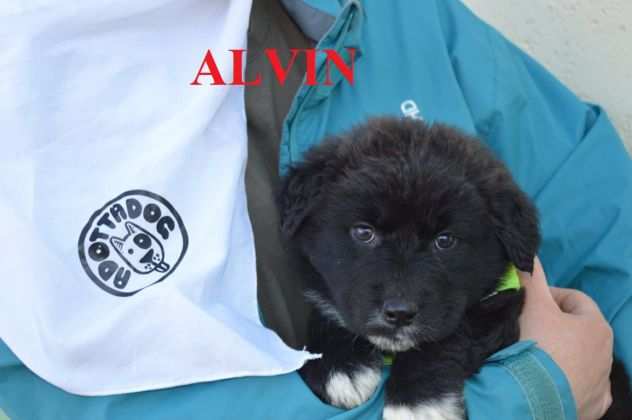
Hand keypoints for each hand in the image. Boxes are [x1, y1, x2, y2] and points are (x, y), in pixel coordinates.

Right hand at [518, 257, 612, 419]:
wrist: (531, 395)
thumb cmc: (536, 343)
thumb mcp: (532, 302)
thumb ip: (532, 275)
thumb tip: (527, 254)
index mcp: (597, 325)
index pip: (572, 299)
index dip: (547, 296)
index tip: (526, 303)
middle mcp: (608, 354)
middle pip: (577, 330)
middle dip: (554, 326)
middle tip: (527, 328)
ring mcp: (601, 383)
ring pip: (580, 359)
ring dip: (560, 353)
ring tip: (533, 356)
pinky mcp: (593, 406)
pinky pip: (582, 388)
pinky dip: (568, 382)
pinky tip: (550, 380)